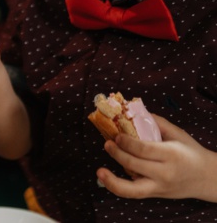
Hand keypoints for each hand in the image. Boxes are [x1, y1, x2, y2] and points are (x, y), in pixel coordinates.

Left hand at [97, 115, 216, 201]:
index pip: (143, 149)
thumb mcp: (178, 134)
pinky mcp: (156, 195)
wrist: (208, 178)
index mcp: (171, 155)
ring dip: (112, 181)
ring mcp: (160, 187)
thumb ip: (157, 123)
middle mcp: (164, 173)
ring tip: (100, 171)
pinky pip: (134, 193)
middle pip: (134, 165)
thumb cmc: (191, 152)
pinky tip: (107, 178)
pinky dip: (119, 187)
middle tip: (107, 144)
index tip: (116, 136)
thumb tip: (133, 112)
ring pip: (132, 190)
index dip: (126, 142)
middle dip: (117, 154)